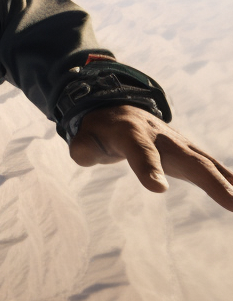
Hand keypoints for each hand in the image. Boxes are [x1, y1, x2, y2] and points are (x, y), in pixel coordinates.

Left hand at [70, 104, 232, 210]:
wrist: (120, 111)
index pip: (140, 152)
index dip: (149, 169)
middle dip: (211, 181)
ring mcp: (180, 144)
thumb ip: (83, 148)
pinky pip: (213, 167)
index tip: (159, 189)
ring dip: (230, 183)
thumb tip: (85, 155)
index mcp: (132, 133)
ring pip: (207, 163)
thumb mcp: (84, 137)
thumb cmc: (100, 130)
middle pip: (188, 159)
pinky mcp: (190, 153)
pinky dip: (232, 180)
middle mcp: (162, 136)